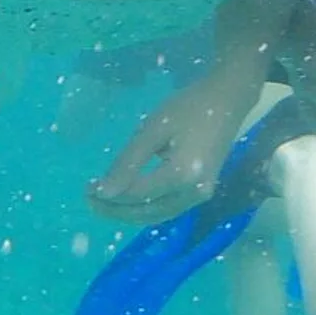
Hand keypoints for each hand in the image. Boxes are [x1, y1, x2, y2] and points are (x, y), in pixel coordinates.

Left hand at [89, 101, 235, 223]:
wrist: (228, 99)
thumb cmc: (189, 107)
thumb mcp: (153, 128)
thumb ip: (128, 161)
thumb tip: (104, 191)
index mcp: (182, 175)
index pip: (137, 193)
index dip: (110, 194)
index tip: (87, 188)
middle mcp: (194, 193)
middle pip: (148, 212)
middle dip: (116, 210)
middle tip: (90, 199)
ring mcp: (201, 195)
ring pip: (158, 215)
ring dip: (130, 212)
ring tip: (105, 202)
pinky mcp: (203, 191)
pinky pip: (169, 207)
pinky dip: (147, 207)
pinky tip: (130, 199)